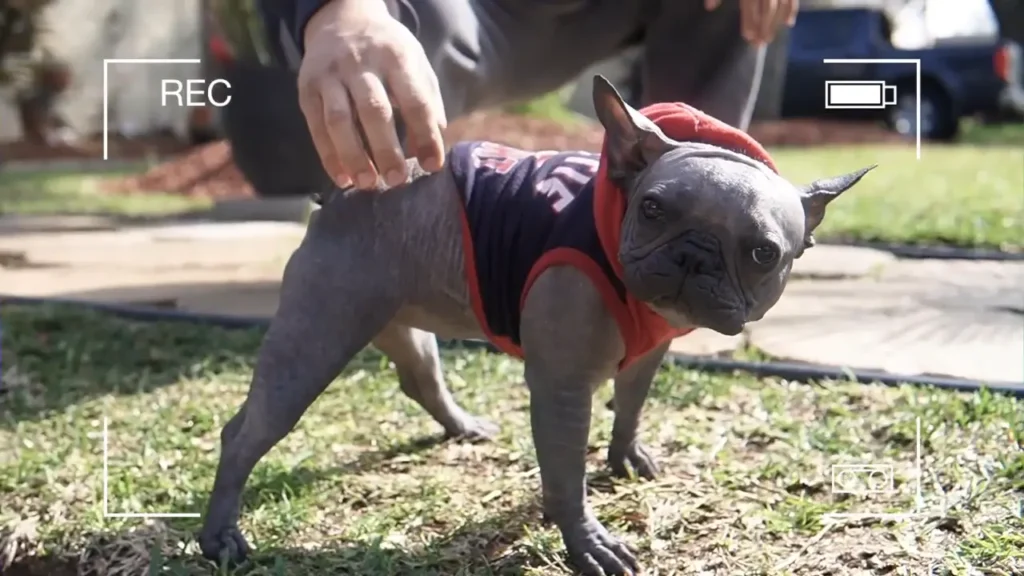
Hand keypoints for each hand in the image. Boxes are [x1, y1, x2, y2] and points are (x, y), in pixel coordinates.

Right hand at [298, 0, 446, 189]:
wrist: (341, 20)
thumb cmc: (387, 53)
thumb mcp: (415, 64)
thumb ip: (427, 102)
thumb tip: (433, 147)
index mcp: (396, 57)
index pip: (415, 100)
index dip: (425, 135)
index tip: (432, 165)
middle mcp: (360, 63)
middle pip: (374, 111)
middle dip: (386, 149)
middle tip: (397, 180)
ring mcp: (330, 75)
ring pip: (339, 120)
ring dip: (354, 156)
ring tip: (368, 183)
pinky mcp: (307, 88)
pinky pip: (316, 127)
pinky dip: (329, 156)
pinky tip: (342, 178)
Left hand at [705, 0, 798, 45]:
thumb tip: (709, 8)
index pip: (750, 4)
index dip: (749, 21)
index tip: (748, 37)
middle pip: (768, 7)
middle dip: (764, 26)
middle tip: (760, 43)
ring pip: (781, 3)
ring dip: (777, 22)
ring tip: (770, 38)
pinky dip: (792, 9)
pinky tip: (788, 23)